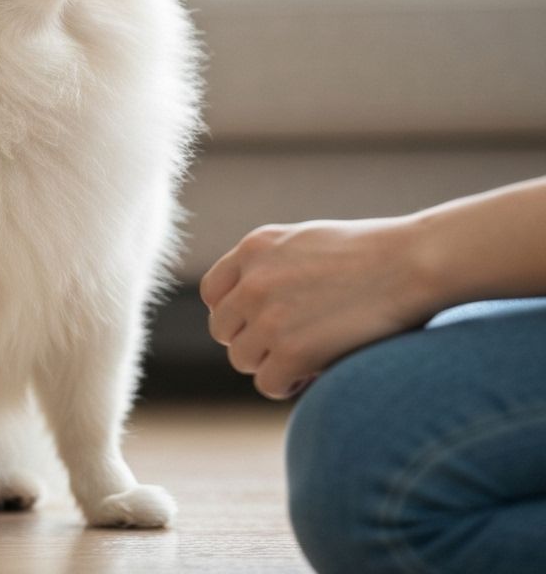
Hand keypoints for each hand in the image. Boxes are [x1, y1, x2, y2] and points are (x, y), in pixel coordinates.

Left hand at [200, 217, 434, 399]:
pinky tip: (313, 373)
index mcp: (255, 247)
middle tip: (289, 345)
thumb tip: (250, 304)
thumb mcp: (305, 242)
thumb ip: (271, 266)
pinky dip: (288, 385)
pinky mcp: (291, 350)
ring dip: (270, 364)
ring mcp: (269, 315)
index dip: (235, 313)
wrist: (414, 262)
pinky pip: (267, 383)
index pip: (214, 292)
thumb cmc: (373, 253)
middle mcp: (252, 279)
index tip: (260, 323)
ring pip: (242, 358)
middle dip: (251, 341)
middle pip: (224, 329)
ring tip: (306, 357)